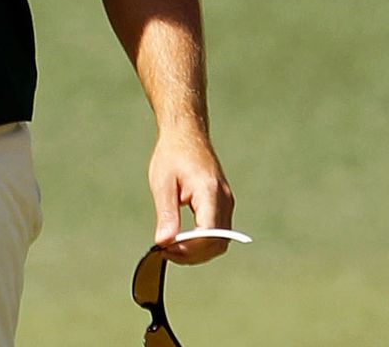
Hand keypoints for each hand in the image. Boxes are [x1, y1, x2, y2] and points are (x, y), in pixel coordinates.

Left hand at [149, 127, 235, 264]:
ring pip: (220, 241)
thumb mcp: (162, 183)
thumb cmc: (172, 155)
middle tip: (166, 253)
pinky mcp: (223, 205)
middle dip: (193, 254)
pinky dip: (202, 242)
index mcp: (209, 192)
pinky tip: (182, 240)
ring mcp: (226, 203)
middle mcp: (224, 200)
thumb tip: (164, 242)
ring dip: (198, 251)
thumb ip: (166, 214)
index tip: (166, 250)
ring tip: (171, 248)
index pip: (208, 233)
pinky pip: (218, 232)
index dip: (190, 249)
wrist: (186, 134)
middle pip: (217, 242)